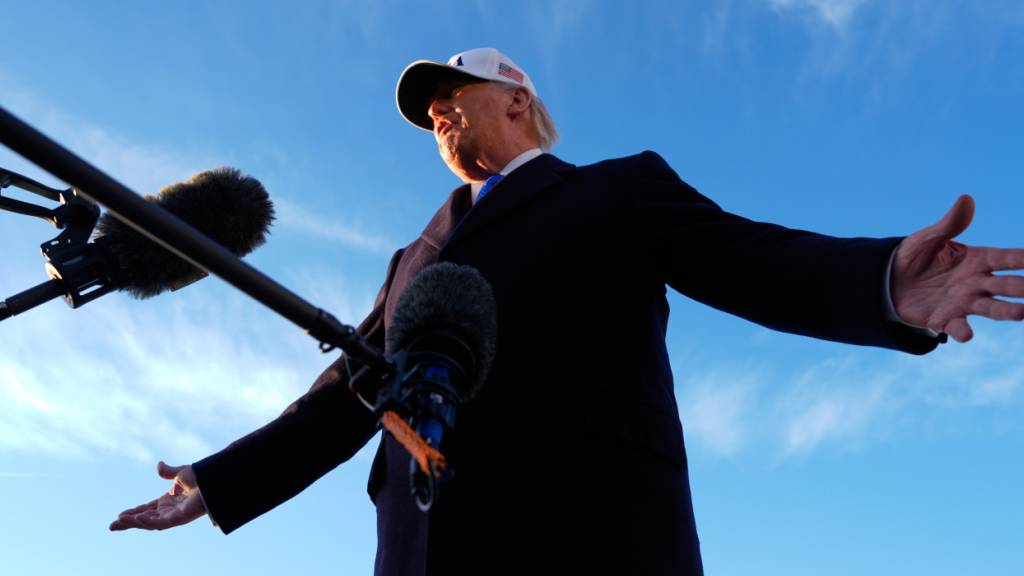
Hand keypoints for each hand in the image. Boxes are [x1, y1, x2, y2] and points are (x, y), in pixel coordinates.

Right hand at [110, 461, 207, 530]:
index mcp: (168, 502)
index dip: (133, 513)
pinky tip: (137, 518)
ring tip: (119, 522)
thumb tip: (159, 464)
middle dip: (128, 523)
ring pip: (150, 523)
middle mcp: (170, 510)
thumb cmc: (203, 476)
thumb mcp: (181, 473)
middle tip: (111, 526)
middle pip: (145, 519)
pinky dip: (148, 521)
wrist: (215, 477)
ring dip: (135, 523)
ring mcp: (175, 515)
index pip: (146, 510)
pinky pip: (162, 522)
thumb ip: (168, 472)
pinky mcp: (181, 517)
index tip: (119, 515)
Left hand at [892, 194, 1023, 342]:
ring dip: (1008, 311)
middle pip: (1007, 285)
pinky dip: (962, 331)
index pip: (1007, 258)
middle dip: (1023, 287)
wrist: (888, 281)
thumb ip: (949, 224)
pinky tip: (967, 334)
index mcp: (977, 259)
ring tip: (1021, 313)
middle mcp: (976, 282)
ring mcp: (963, 302)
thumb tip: (966, 198)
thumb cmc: (914, 256)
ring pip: (992, 308)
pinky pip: (957, 327)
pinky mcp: (945, 318)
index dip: (1023, 259)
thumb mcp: (928, 238)